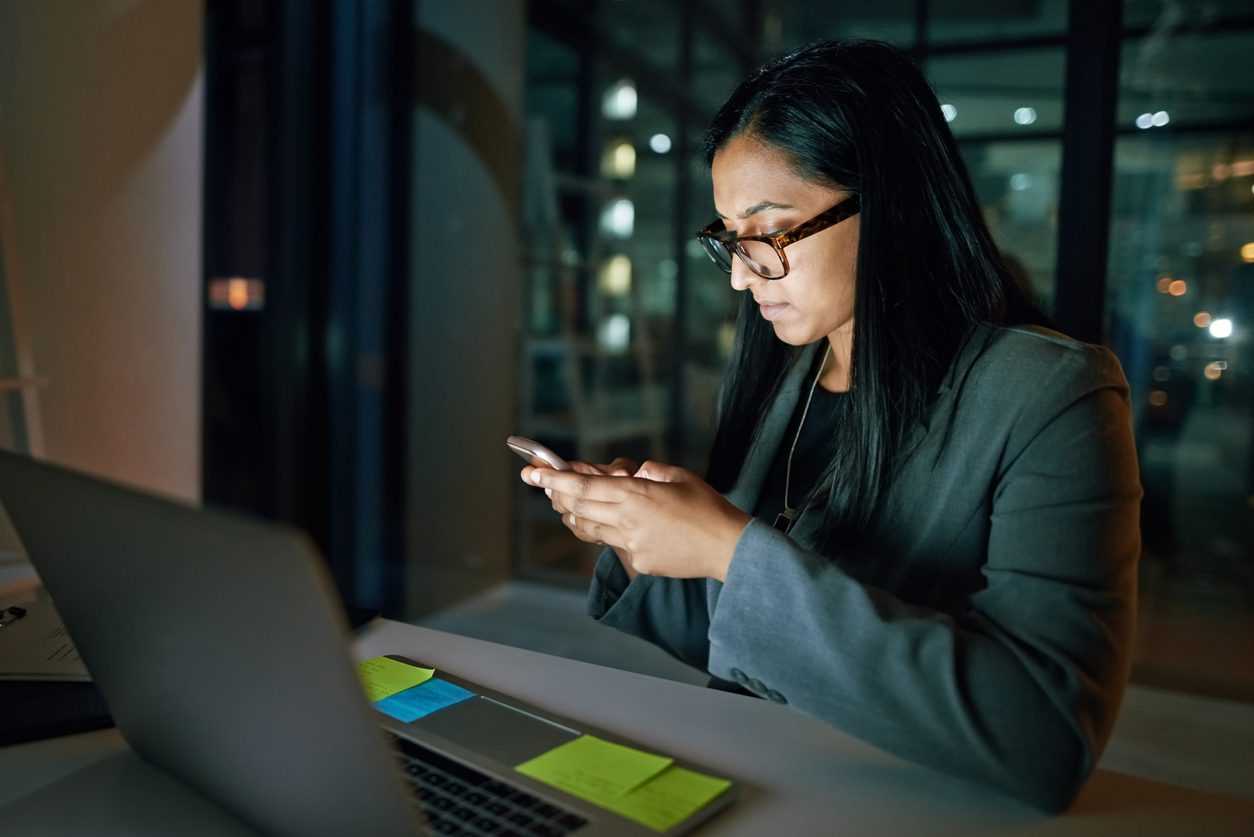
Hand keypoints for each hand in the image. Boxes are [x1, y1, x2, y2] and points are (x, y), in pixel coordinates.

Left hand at [521, 461, 751, 580]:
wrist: (726, 546)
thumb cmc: (707, 507)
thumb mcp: (678, 476)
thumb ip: (650, 471)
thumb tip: (633, 473)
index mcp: (636, 494)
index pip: (584, 486)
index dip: (554, 479)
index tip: (533, 473)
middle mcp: (627, 519)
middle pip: (579, 507)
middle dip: (557, 495)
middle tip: (545, 485)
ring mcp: (631, 544)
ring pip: (589, 528)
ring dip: (573, 515)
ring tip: (564, 505)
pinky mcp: (639, 561)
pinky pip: (613, 544)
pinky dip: (603, 531)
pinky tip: (604, 524)